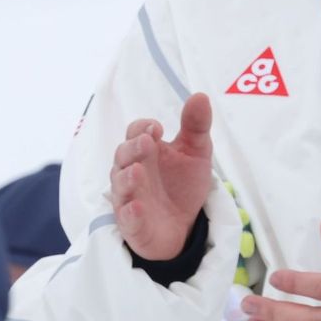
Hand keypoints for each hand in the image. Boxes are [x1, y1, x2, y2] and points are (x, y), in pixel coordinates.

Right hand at [110, 93, 213, 260]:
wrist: (185, 225)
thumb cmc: (184, 183)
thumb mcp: (197, 152)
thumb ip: (196, 125)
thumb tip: (200, 96)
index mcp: (146, 151)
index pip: (135, 133)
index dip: (143, 128)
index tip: (157, 128)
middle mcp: (132, 171)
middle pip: (123, 156)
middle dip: (133, 149)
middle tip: (146, 143)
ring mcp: (129, 198)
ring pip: (121, 186)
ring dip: (128, 179)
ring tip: (138, 172)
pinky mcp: (133, 224)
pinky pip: (127, 218)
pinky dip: (131, 213)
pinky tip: (137, 207)